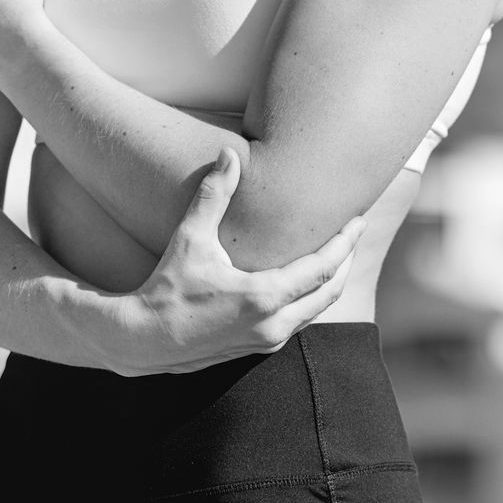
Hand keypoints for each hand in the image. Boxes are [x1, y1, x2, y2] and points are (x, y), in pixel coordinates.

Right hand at [99, 148, 364, 375]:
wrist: (143, 341)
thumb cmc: (166, 287)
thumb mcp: (190, 239)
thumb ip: (213, 195)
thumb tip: (228, 153)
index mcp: (263, 297)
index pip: (322, 268)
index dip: (345, 242)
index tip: (359, 219)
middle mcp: (273, 324)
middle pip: (330, 291)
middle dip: (346, 260)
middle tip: (355, 231)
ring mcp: (267, 342)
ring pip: (317, 310)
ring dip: (331, 281)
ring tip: (338, 252)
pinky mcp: (258, 349)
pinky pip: (299, 322)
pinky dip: (312, 299)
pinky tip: (308, 280)